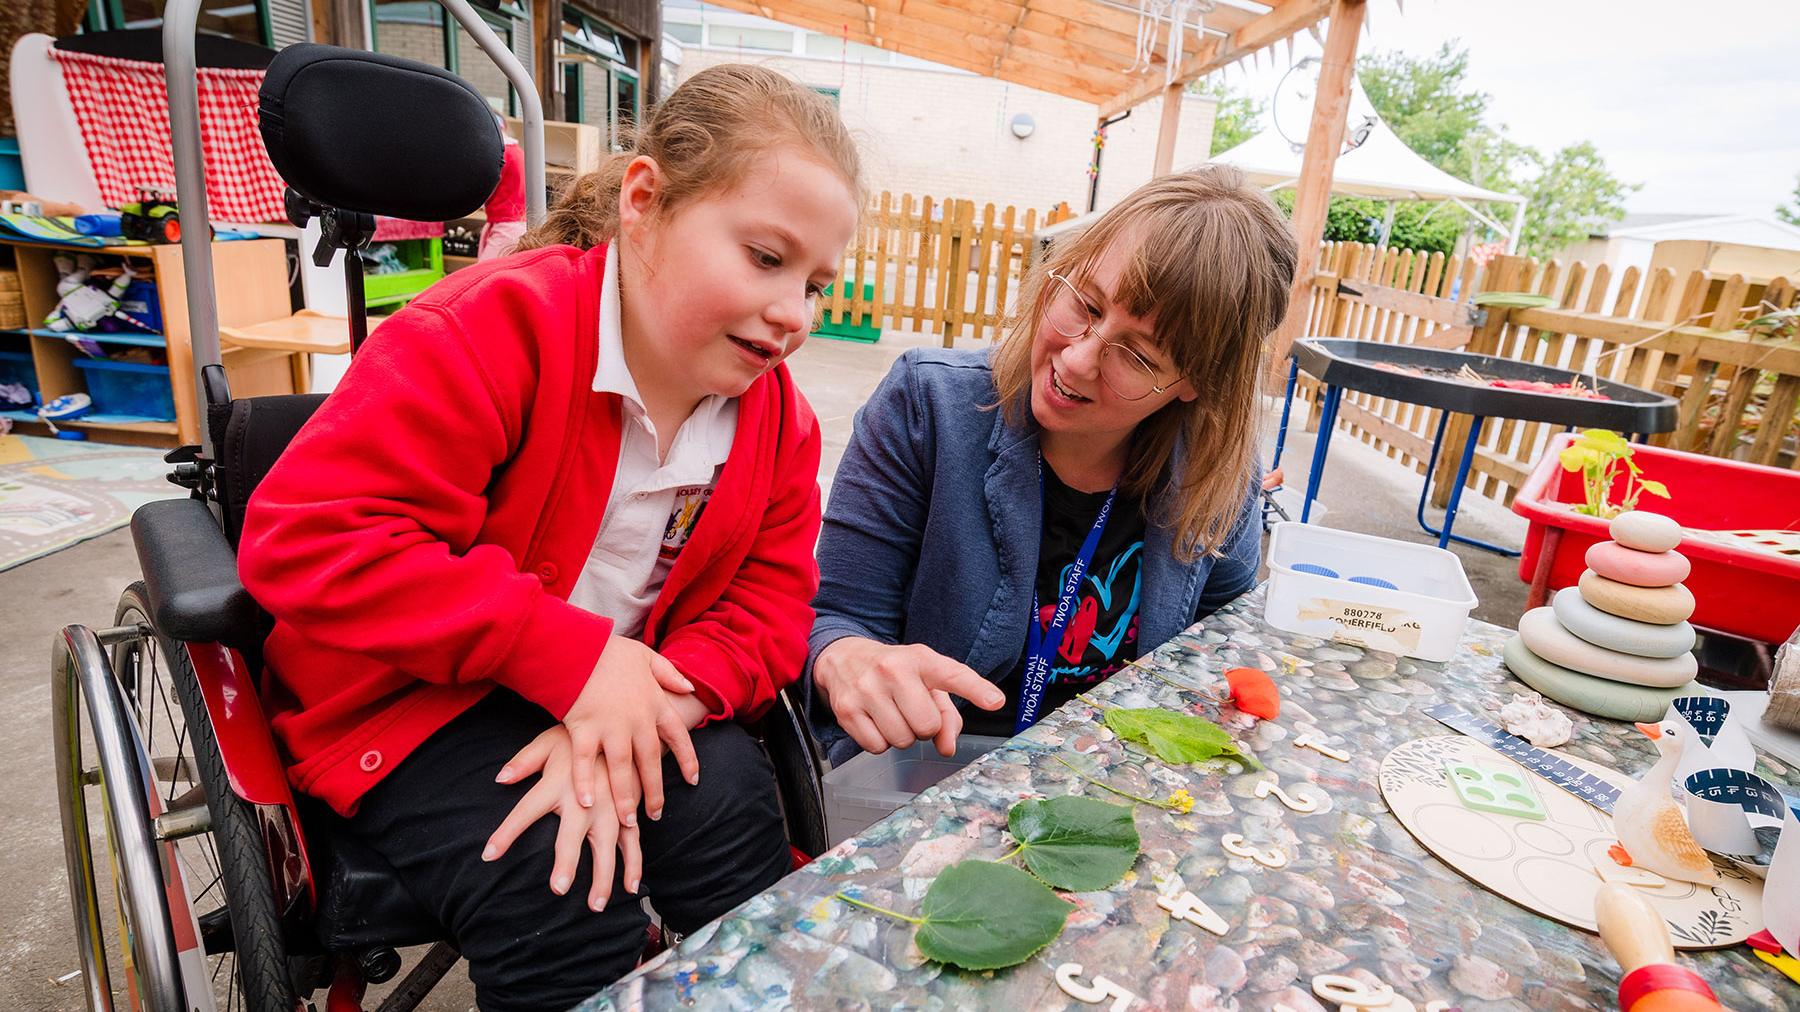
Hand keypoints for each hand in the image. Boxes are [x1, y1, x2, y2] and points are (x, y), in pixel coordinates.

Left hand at [485, 725, 641, 910]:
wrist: (623, 723)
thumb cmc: (580, 737)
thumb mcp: (548, 741)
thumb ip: (524, 761)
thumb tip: (499, 778)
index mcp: (556, 783)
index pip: (524, 811)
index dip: (506, 833)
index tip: (488, 855)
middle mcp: (584, 799)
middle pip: (572, 835)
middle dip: (566, 862)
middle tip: (559, 888)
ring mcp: (610, 807)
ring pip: (608, 847)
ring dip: (604, 877)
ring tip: (595, 905)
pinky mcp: (628, 811)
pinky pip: (632, 841)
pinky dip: (634, 865)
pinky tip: (630, 887)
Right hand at [564, 637, 701, 824]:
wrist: (577, 644)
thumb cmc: (610, 651)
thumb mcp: (647, 657)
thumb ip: (669, 674)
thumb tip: (690, 687)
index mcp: (654, 703)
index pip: (678, 736)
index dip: (687, 759)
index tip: (694, 780)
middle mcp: (636, 719)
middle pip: (651, 761)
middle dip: (655, 790)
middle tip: (656, 815)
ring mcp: (610, 725)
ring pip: (623, 769)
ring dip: (626, 797)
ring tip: (628, 822)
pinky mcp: (583, 727)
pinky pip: (584, 761)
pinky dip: (585, 782)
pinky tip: (588, 803)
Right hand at [812, 637, 1005, 756]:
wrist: (844, 658)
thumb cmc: (896, 673)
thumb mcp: (926, 681)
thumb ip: (947, 715)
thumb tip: (946, 748)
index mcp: (920, 659)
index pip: (952, 674)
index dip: (976, 690)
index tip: (995, 702)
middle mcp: (893, 670)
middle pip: (927, 725)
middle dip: (924, 728)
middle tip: (913, 712)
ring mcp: (867, 689)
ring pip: (901, 740)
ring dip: (902, 736)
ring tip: (893, 714)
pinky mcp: (846, 710)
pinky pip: (876, 747)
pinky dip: (880, 742)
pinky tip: (875, 721)